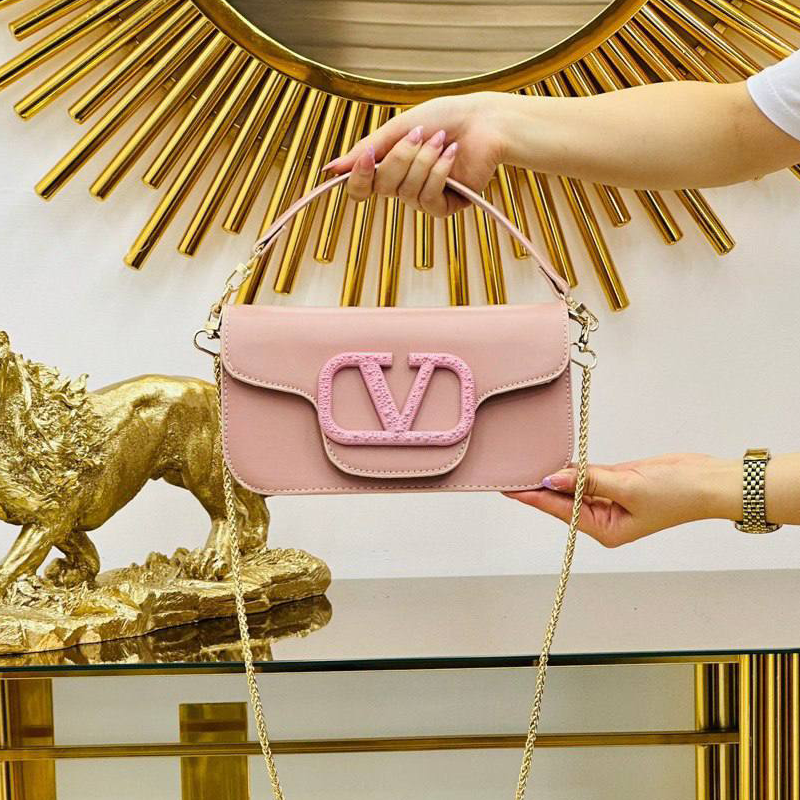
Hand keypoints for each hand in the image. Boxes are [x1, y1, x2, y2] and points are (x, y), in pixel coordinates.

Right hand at [321, 92, 505, 216]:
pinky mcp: (445, 207)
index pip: (359, 189)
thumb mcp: (398, 128)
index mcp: (387, 168)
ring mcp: (423, 198)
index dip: (359, 176)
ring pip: (407, 192)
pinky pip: (429, 199)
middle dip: (402, 157)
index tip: (367, 156)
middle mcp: (402, 186)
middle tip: (421, 135)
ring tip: (442, 141)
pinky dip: (440, 173)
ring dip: (425, 161)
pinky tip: (451, 155)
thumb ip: (366, 149)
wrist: (484, 121)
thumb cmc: (443, 118)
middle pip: (383, 186)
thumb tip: (331, 170)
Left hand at [504, 453, 740, 546]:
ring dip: (557, 475)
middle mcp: (604, 518)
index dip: (534, 497)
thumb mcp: (628, 486)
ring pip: (574, 486)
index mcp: (605, 529)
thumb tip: (553, 478)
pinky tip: (557, 460)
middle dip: (540, 486)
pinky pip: (588, 475)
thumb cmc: (677, 493)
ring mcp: (610, 499)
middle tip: (512, 471)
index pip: (560, 510)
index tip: (510, 489)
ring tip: (527, 463)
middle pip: (563, 500)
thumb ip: (588, 480)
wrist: (708, 481)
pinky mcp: (617, 482)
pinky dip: (575, 468)